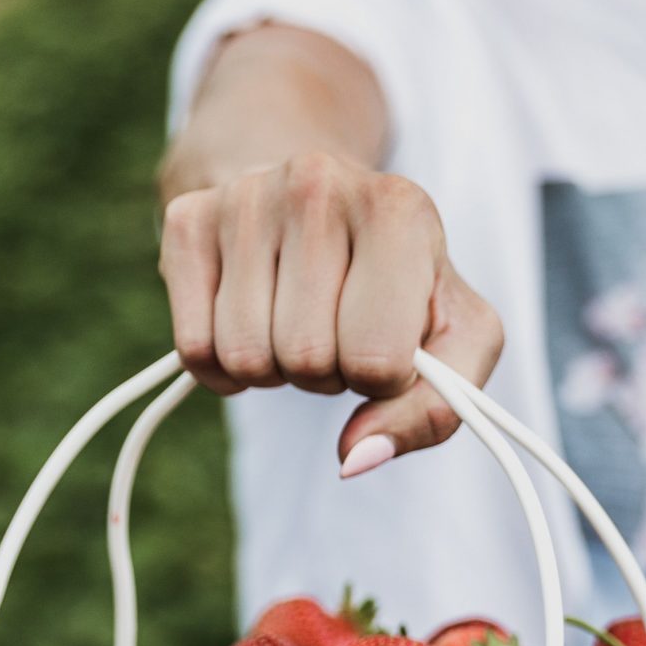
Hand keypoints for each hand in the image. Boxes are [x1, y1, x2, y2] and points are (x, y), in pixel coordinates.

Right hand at [158, 150, 503, 476]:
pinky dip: (223, 366)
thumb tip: (354, 459)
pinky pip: (195, 349)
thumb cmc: (402, 283)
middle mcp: (318, 187)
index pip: (377, 360)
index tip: (387, 343)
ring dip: (275, 370)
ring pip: (245, 358)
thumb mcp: (458, 339)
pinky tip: (251, 323)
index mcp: (400, 210)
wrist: (320, 199)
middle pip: (306, 360)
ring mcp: (245, 198)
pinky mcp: (187, 220)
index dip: (384, 380)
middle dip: (327, 374)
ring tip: (296, 322)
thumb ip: (436, 411)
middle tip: (337, 330)